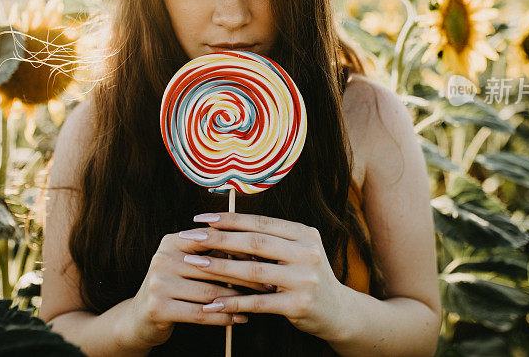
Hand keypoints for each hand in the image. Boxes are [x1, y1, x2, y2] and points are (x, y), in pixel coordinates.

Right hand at [116, 230, 272, 350]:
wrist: (139, 318)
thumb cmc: (175, 287)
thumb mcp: (187, 264)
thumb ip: (211, 253)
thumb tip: (256, 249)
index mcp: (172, 241)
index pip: (211, 241)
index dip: (240, 249)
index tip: (267, 258)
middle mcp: (162, 258)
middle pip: (213, 267)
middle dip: (244, 277)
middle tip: (269, 283)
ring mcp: (158, 283)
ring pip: (209, 292)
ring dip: (238, 300)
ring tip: (258, 302)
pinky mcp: (158, 307)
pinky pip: (200, 313)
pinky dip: (223, 317)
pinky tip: (239, 319)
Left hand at [179, 212, 348, 339]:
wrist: (338, 311)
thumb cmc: (306, 276)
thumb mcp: (297, 251)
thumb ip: (269, 240)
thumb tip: (222, 228)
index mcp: (304, 233)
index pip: (260, 222)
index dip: (229, 219)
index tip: (201, 218)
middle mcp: (307, 252)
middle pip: (254, 243)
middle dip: (218, 239)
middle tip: (190, 237)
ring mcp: (304, 279)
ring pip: (253, 271)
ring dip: (219, 268)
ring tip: (193, 264)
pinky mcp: (298, 305)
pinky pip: (258, 302)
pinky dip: (233, 302)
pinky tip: (212, 302)